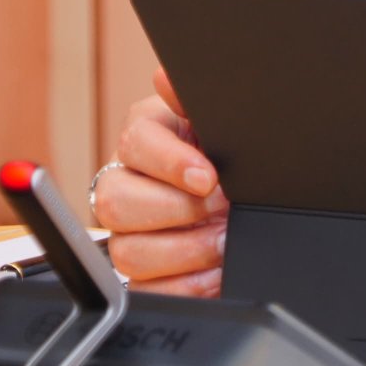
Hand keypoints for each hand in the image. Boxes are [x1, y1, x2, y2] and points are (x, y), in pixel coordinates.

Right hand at [90, 67, 230, 295]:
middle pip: (115, 202)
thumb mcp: (217, 124)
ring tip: (222, 239)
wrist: (250, 199)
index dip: (170, 163)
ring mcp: (129, 234)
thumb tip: (166, 75)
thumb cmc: (227, 154)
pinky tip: (214, 269)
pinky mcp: (143, 277)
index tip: (208, 176)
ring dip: (185, 249)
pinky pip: (147, 290)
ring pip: (128, 252)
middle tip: (220, 208)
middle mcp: (126, 185)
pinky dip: (187, 284)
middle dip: (176, 209)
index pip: (134, 144)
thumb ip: (193, 99)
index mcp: (144, 139)